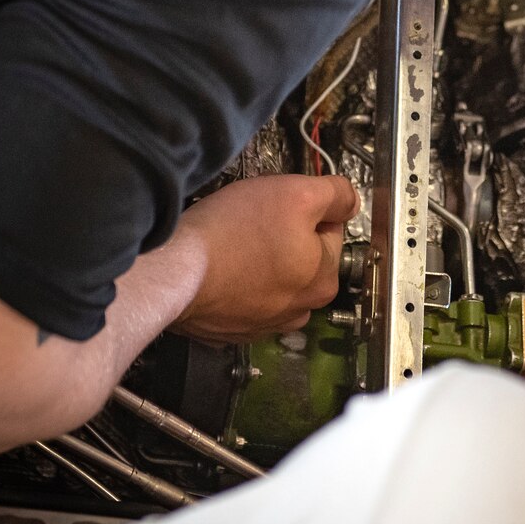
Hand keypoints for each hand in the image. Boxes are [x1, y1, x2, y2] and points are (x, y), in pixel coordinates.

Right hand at [168, 174, 356, 343]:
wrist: (174, 271)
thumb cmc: (232, 234)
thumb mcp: (296, 194)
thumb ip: (335, 195)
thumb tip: (351, 200)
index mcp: (323, 280)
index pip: (329, 231)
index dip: (305, 210)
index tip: (279, 205)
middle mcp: (299, 310)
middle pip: (301, 257)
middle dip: (282, 237)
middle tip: (253, 222)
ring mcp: (263, 324)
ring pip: (271, 277)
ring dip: (258, 261)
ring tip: (233, 243)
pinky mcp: (229, 329)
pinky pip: (241, 296)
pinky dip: (234, 282)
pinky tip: (219, 266)